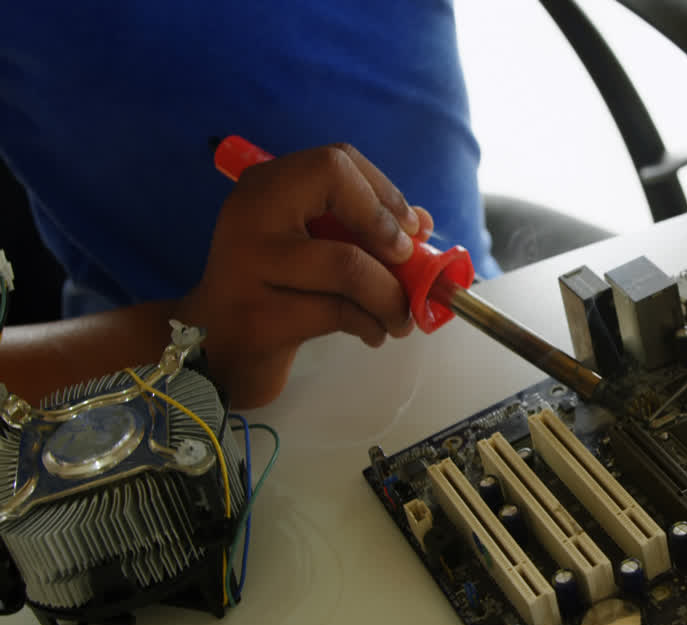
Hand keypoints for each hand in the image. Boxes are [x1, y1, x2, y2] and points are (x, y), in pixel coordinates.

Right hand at [177, 143, 428, 407]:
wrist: (213, 350)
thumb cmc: (275, 293)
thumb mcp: (314, 250)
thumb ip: (362, 229)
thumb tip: (422, 222)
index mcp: (264, 188)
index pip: (334, 161)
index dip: (383, 191)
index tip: (409, 230)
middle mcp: (250, 214)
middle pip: (336, 186)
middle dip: (386, 228)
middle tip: (407, 269)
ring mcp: (249, 265)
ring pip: (348, 263)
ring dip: (391, 296)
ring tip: (398, 318)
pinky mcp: (260, 317)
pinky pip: (339, 312)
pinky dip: (371, 325)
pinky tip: (372, 333)